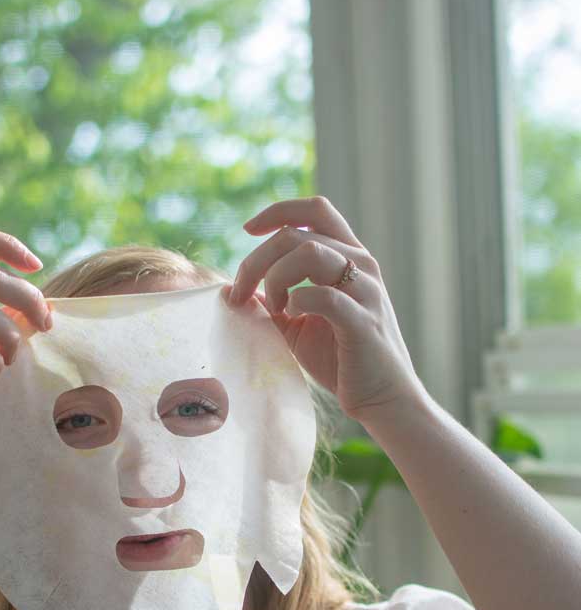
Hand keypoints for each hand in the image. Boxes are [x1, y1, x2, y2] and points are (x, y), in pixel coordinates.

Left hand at [224, 196, 427, 422]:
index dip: (278, 212)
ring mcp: (366, 290)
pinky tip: (290, 316)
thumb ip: (271, 302)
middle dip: (256, 260)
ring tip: (273, 308)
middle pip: (297, 233)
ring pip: (310, 251)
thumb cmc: (338, 360)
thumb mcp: (296, 325)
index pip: (315, 210)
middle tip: (240, 294)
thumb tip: (230, 289)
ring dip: (276, 276)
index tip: (248, 231)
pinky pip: (325, 296)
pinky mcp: (363, 321)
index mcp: (348, 257)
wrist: (379, 398)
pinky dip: (298, 300)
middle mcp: (362, 264)